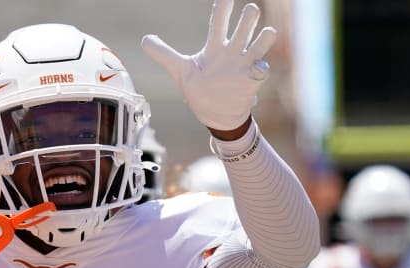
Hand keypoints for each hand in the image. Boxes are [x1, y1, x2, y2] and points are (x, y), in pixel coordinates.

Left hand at [142, 0, 277, 130]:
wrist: (214, 114)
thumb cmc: (199, 88)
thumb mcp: (180, 70)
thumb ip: (163, 54)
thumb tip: (144, 39)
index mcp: (215, 46)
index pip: (220, 20)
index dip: (224, 6)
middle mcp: (232, 50)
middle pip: (246, 24)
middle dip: (249, 16)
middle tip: (249, 11)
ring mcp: (244, 64)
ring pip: (262, 41)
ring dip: (265, 36)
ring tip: (265, 34)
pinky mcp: (252, 80)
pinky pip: (263, 68)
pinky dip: (261, 67)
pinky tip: (257, 69)